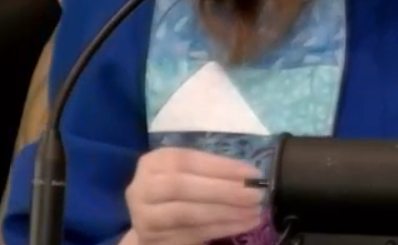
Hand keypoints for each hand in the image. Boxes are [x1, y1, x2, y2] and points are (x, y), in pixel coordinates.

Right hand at [126, 147, 264, 244]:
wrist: (154, 217)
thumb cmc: (179, 185)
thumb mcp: (189, 169)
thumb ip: (211, 169)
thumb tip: (248, 175)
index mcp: (153, 163)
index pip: (187, 160)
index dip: (220, 167)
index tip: (252, 173)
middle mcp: (142, 189)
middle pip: (182, 188)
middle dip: (224, 191)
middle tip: (255, 194)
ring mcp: (145, 218)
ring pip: (187, 215)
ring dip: (226, 213)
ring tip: (254, 211)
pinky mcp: (154, 240)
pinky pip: (192, 234)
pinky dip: (221, 228)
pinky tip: (243, 223)